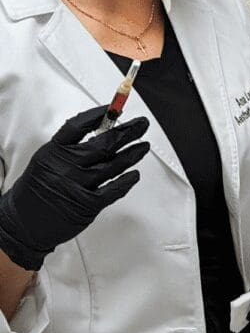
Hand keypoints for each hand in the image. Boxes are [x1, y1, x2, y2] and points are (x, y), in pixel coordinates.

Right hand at [0, 106, 148, 269]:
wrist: (22, 224)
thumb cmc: (36, 191)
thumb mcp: (46, 161)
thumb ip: (69, 148)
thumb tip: (100, 131)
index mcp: (53, 151)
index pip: (79, 125)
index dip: (100, 115)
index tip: (115, 108)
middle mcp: (66, 166)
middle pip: (104, 143)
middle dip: (127, 131)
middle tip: (142, 124)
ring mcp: (78, 185)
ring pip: (113, 165)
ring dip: (133, 153)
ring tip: (144, 145)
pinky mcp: (87, 205)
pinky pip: (114, 190)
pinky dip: (127, 181)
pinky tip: (135, 174)